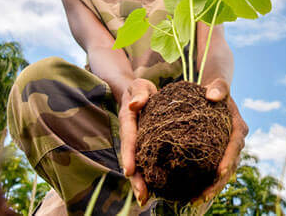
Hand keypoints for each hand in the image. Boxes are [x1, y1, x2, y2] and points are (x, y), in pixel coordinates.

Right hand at [118, 78, 157, 205]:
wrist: (138, 93)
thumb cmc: (140, 88)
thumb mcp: (139, 85)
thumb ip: (139, 93)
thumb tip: (134, 104)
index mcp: (128, 121)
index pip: (129, 139)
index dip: (128, 155)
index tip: (129, 171)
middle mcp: (131, 135)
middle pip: (132, 158)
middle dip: (135, 178)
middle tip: (141, 196)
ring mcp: (138, 142)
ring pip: (138, 163)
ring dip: (140, 182)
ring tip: (145, 199)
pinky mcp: (146, 146)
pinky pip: (147, 161)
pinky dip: (149, 175)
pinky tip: (158, 189)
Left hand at [193, 78, 248, 203]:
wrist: (213, 94)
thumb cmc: (215, 89)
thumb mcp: (218, 85)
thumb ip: (219, 87)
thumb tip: (212, 96)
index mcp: (238, 128)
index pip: (235, 146)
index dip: (229, 160)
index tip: (219, 172)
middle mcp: (235, 142)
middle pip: (230, 166)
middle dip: (218, 183)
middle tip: (203, 195)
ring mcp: (227, 151)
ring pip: (222, 173)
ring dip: (211, 188)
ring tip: (194, 200)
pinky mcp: (217, 155)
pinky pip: (211, 171)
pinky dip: (203, 182)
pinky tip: (189, 193)